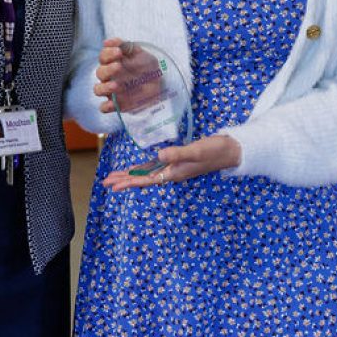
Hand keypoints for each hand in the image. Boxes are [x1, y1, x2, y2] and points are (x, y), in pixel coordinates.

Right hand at [93, 38, 162, 113]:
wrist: (161, 85)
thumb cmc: (148, 67)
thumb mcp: (142, 54)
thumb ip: (127, 47)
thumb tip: (108, 42)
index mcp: (113, 62)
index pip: (103, 56)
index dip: (108, 53)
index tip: (118, 51)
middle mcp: (109, 77)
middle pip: (100, 72)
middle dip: (108, 69)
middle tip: (119, 66)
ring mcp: (111, 91)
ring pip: (98, 89)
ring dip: (105, 87)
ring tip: (116, 85)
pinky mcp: (116, 104)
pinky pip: (104, 107)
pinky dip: (106, 106)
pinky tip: (113, 103)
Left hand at [102, 134, 241, 191]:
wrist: (230, 150)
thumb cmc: (214, 151)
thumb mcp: (196, 151)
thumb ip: (178, 154)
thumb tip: (158, 156)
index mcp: (174, 173)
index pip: (146, 180)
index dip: (129, 182)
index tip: (113, 186)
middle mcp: (171, 172)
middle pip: (143, 178)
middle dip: (124, 180)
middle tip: (105, 182)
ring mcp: (174, 167)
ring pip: (147, 173)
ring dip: (131, 174)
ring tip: (115, 177)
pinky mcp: (177, 160)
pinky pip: (156, 166)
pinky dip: (143, 168)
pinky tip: (137, 168)